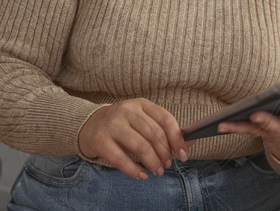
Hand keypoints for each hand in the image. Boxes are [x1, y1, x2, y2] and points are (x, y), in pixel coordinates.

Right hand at [78, 98, 196, 179]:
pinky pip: (121, 159)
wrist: (88, 124)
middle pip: (154, 135)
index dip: (177, 139)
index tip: (183, 155)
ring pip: (141, 146)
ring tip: (157, 171)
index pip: (166, 120)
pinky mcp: (100, 139)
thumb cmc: (122, 125)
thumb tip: (191, 143)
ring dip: (153, 163)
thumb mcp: (143, 121)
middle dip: (165, 154)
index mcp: (141, 104)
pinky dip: (134, 170)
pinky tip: (142, 175)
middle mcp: (127, 110)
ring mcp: (112, 124)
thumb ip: (165, 131)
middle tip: (167, 166)